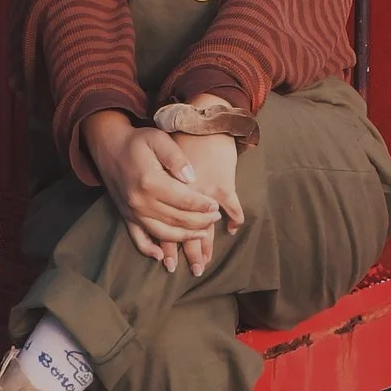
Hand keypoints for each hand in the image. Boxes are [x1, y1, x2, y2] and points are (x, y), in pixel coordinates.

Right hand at [81, 111, 221, 267]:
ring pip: (162, 232)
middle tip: (215, 219)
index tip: (216, 206)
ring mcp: (132, 211)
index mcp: (150, 181)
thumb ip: (176, 157)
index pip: (184, 200)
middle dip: (199, 221)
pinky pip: (137, 238)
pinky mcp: (125, 216)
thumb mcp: (158, 139)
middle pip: (176, 219)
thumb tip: (191, 177)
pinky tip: (160, 256)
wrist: (108, 146)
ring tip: (202, 234)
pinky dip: (148, 249)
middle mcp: (140, 201)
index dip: (202, 205)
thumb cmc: (137, 141)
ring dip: (184, 237)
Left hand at [168, 132, 244, 274]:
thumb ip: (155, 187)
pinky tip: (233, 228)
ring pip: (205, 225)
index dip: (170, 246)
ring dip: (207, 244)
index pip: (166, 224)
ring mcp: (206, 191)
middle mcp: (185, 195)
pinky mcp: (223, 184)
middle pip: (186, 230)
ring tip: (205, 262)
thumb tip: (157, 211)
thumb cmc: (177, 139)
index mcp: (164, 191)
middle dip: (191, 253)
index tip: (170, 264)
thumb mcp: (155, 159)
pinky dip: (235, 218)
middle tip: (195, 271)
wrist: (199, 120)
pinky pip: (233, 207)